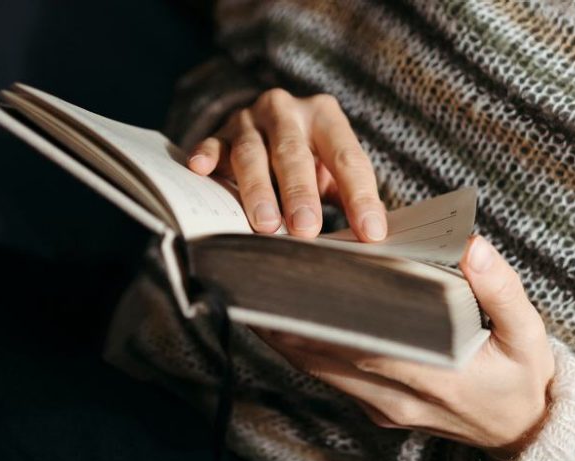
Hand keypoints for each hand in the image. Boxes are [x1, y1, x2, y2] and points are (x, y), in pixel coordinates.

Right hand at [186, 88, 386, 241]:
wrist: (268, 124)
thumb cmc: (309, 157)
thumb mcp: (333, 169)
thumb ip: (351, 196)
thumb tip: (373, 237)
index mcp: (325, 116)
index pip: (347, 157)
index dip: (360, 196)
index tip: (370, 233)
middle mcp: (287, 110)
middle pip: (293, 153)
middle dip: (300, 193)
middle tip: (306, 229)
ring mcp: (249, 120)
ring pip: (251, 153)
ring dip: (258, 189)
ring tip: (265, 224)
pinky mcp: (219, 132)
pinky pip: (211, 144)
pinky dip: (206, 156)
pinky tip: (201, 170)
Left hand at [254, 235, 555, 460]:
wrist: (520, 432)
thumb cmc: (521, 377)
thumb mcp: (527, 333)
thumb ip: (501, 290)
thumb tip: (472, 246)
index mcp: (435, 376)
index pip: (364, 347)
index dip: (322, 322)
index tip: (292, 293)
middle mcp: (400, 397)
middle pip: (329, 359)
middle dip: (291, 323)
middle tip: (259, 284)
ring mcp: (385, 408)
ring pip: (323, 372)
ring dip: (290, 340)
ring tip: (260, 299)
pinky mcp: (378, 411)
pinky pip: (333, 381)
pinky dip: (307, 353)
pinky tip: (288, 326)